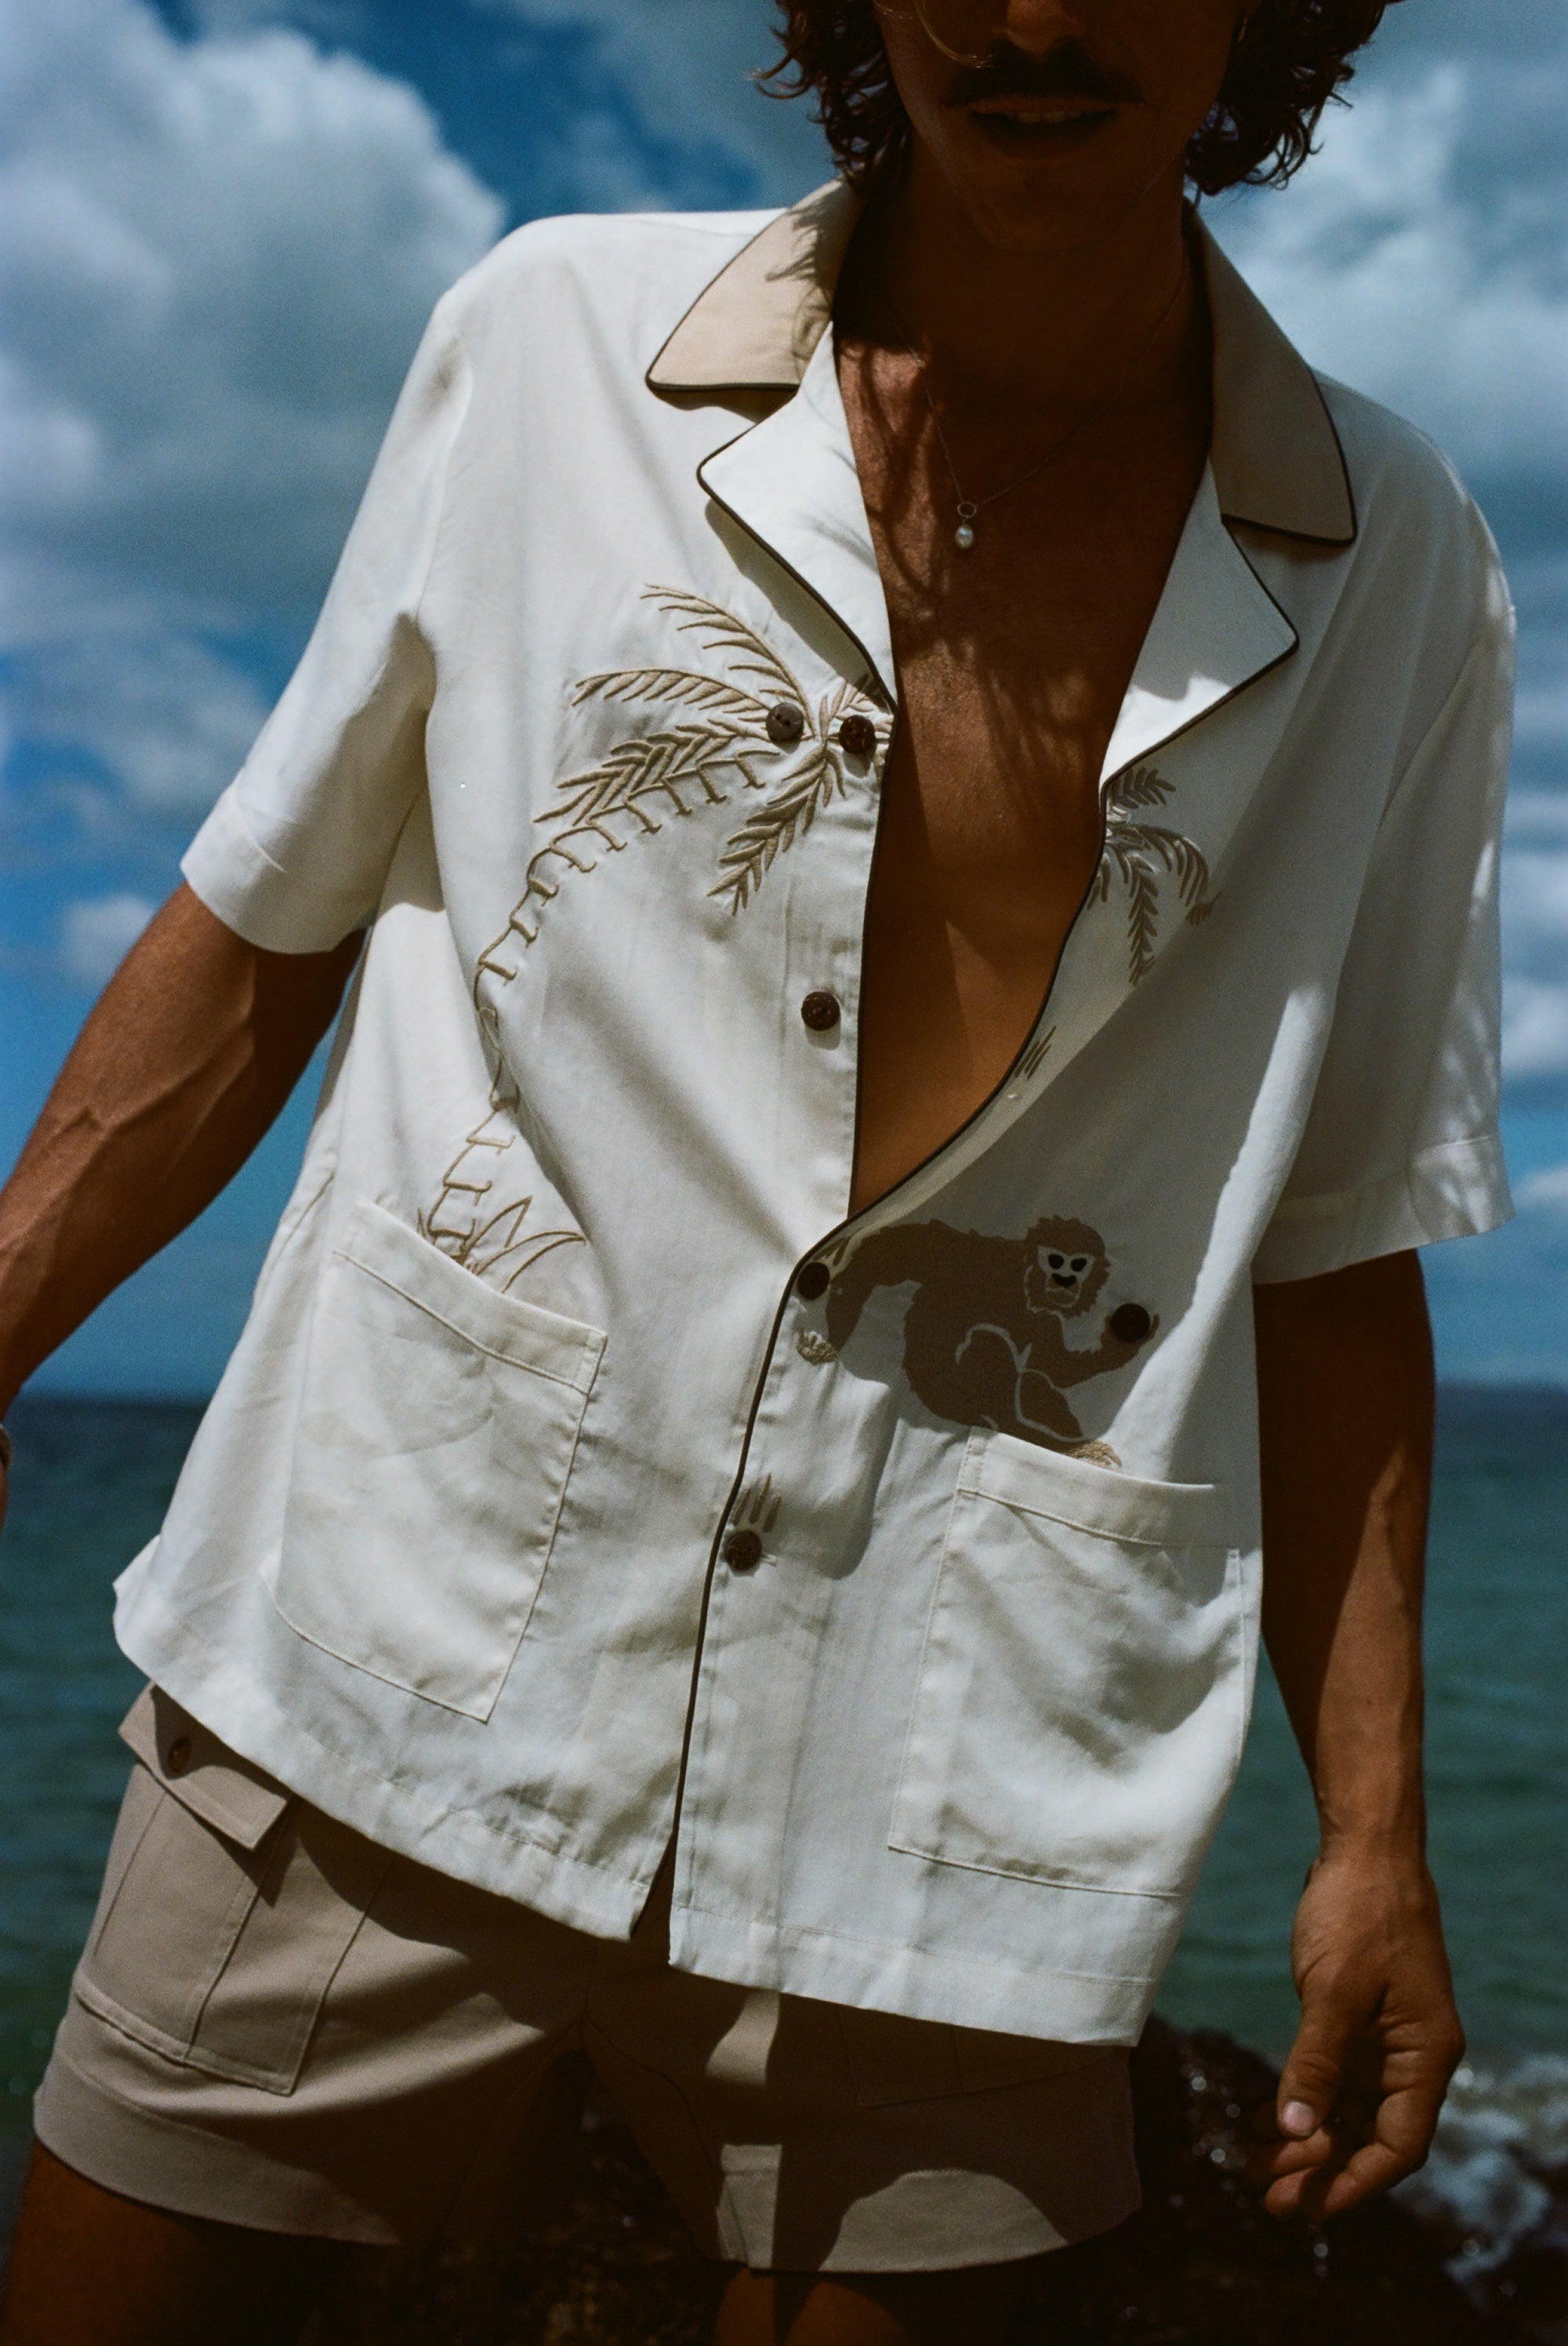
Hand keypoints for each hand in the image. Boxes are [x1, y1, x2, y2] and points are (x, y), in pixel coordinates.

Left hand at [1249, 1844, 1463, 2220]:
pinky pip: (1335, 2077)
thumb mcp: (1334, 1990)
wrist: (1366, 1849)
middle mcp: (1413, 2056)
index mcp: (1424, 2057)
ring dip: (1304, 2139)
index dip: (1353, 2183)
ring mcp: (1388, 2037)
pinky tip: (1264, 2118)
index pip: (1397, 2146)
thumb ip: (1317, 2062)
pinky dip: (1303, 2099)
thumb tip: (1295, 2131)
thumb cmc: (1360, 1913)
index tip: (1308, 2208)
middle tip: (1266, 2197)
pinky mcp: (1361, 2017)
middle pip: (1368, 2136)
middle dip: (1318, 2169)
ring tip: (1252, 2165)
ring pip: (1348, 2110)